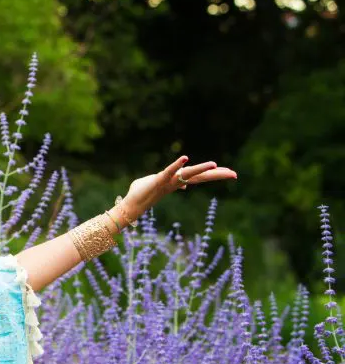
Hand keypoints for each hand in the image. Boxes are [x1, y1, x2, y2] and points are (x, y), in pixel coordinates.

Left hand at [118, 156, 237, 224]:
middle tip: (234, 174)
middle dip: (217, 175)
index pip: (200, 178)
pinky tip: (185, 157)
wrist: (130, 206)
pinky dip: (177, 165)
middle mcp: (176, 183)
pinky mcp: (159, 181)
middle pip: (200, 177)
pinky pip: (169, 172)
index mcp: (178, 182)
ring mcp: (169, 182)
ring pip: (188, 175)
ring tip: (214, 164)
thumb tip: (184, 186)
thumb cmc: (142, 193)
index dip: (215, 175)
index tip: (231, 173)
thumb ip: (171, 180)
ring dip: (200, 169)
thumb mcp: (160, 183)